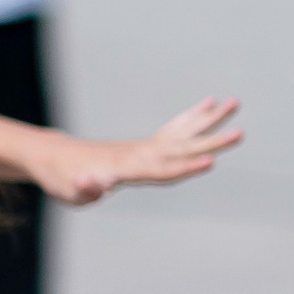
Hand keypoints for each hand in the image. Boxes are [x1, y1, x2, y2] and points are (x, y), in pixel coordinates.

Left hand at [27, 96, 242, 204]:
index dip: (187, 168)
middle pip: (183, 148)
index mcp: (127, 168)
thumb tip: (93, 182)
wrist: (53, 156)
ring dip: (210, 119)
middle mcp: (141, 153)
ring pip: (184, 132)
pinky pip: (176, 129)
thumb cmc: (61, 179)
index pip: (163, 170)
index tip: (211, 161)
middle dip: (212, 141)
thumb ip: (85, 188)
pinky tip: (211, 103)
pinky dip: (193, 116)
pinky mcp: (146, 145)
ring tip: (235, 102)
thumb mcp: (69, 191)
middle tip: (241, 133)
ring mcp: (145, 146)